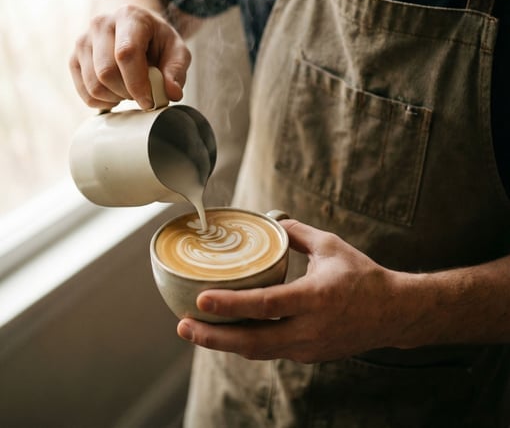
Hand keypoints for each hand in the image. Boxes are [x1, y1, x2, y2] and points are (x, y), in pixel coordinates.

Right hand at [70, 4, 190, 109]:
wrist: (131, 26)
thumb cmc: (155, 39)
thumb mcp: (176, 49)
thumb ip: (176, 70)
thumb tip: (172, 93)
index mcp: (130, 16)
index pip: (126, 53)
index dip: (137, 83)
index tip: (149, 101)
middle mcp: (101, 24)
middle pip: (106, 72)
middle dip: (128, 92)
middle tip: (143, 93)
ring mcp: (83, 41)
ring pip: (94, 85)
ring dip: (116, 98)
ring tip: (130, 91)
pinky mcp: (74, 58)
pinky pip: (84, 92)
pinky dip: (103, 102)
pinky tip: (116, 93)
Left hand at [176, 219, 401, 362]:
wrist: (392, 313)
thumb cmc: (362, 275)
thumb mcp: (330, 246)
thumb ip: (297, 233)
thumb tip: (270, 220)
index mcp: (315, 298)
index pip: (265, 305)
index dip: (231, 304)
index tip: (201, 299)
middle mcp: (309, 328)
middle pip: (252, 341)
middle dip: (213, 337)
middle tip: (183, 325)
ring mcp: (308, 347)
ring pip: (257, 351)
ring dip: (223, 343)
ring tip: (195, 331)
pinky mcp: (307, 355)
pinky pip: (270, 351)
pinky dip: (245, 343)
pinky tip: (226, 332)